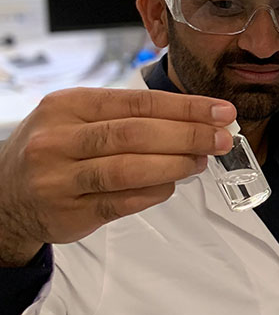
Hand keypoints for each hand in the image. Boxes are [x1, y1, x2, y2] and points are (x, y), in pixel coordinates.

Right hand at [0, 87, 235, 266]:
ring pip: (129, 169)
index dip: (186, 108)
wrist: (6, 195)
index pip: (138, 102)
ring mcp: (60, 178)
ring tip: (200, 162)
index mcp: (67, 105)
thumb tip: (196, 121)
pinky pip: (123, 202)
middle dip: (188, 135)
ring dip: (175, 165)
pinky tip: (171, 185)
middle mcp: (58, 139)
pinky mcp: (68, 212)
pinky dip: (154, 193)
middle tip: (221, 139)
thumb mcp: (77, 118)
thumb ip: (129, 117)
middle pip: (137, 134)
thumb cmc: (55, 150)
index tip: (221, 111)